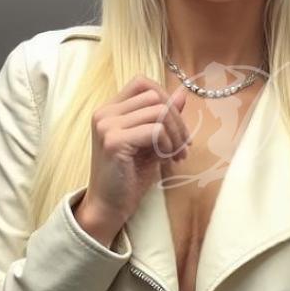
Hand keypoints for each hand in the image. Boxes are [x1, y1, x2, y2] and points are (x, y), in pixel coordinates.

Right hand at [83, 76, 192, 228]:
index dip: (166, 99)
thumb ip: (163, 118)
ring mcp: (107, 125)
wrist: (108, 207)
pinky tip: (167, 160)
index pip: (142, 83)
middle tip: (184, 146)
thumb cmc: (129, 177)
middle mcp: (104, 113)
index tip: (177, 127)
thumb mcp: (150, 143)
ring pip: (158, 111)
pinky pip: (156, 130)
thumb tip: (182, 93)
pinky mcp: (115, 141)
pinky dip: (168, 144)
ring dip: (176, 134)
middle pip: (154, 95)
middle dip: (177, 120)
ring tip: (177, 155)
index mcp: (110, 110)